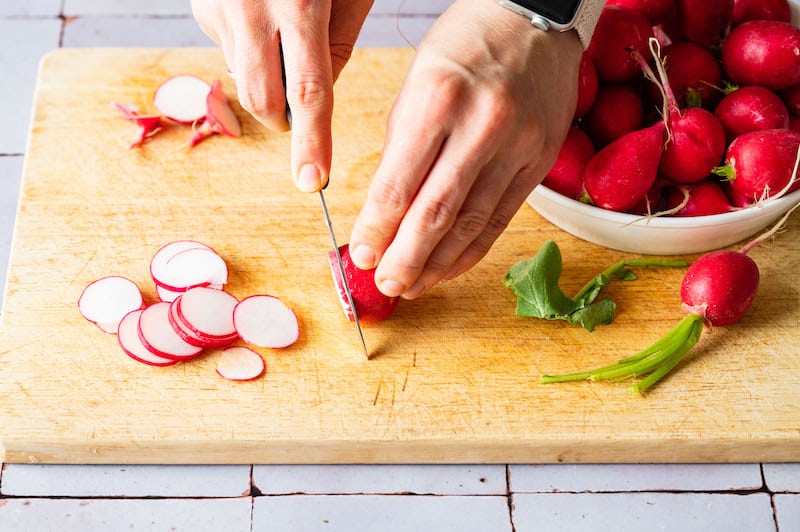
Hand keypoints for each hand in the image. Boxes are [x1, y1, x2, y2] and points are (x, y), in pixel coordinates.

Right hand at [191, 0, 372, 191]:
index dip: (311, 143)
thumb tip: (312, 103)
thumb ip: (337, 45)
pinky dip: (250, 45)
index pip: (308, 93)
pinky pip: (229, 49)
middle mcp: (251, 9)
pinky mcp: (201, 7)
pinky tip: (261, 9)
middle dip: (284, 117)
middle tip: (302, 98)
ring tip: (284, 24)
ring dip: (268, 72)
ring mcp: (220, 9)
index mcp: (300, 3)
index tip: (312, 181)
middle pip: (263, 100)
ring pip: (244, 77)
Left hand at [348, 0, 582, 298]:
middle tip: (386, 284)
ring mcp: (517, 146)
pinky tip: (450, 267)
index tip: (361, 255)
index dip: (377, 229)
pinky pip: (501, 218)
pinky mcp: (539, 162)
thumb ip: (402, 147)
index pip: (399, 185)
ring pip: (472, 224)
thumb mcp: (417, 81)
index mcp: (438, 99)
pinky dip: (473, 250)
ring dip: (438, 264)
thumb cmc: (466, 45)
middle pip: (437, 214)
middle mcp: (482, 126)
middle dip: (405, 259)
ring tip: (414, 285)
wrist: (533, 17)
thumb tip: (385, 210)